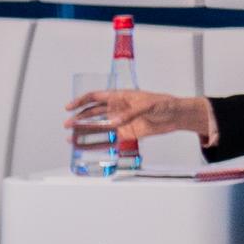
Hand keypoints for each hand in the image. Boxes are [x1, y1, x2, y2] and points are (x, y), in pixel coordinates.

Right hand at [68, 90, 207, 146]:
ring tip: (71, 137)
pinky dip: (97, 142)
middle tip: (67, 125)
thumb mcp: (148, 105)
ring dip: (85, 131)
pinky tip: (87, 146)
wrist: (176, 116)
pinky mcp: (126, 133)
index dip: (82, 101)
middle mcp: (118, 109)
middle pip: (93, 113)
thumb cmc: (164, 104)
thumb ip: (131, 113)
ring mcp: (121, 121)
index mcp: (121, 97)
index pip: (97, 97)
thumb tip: (114, 122)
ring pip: (98, 126)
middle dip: (79, 118)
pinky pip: (109, 138)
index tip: (69, 107)